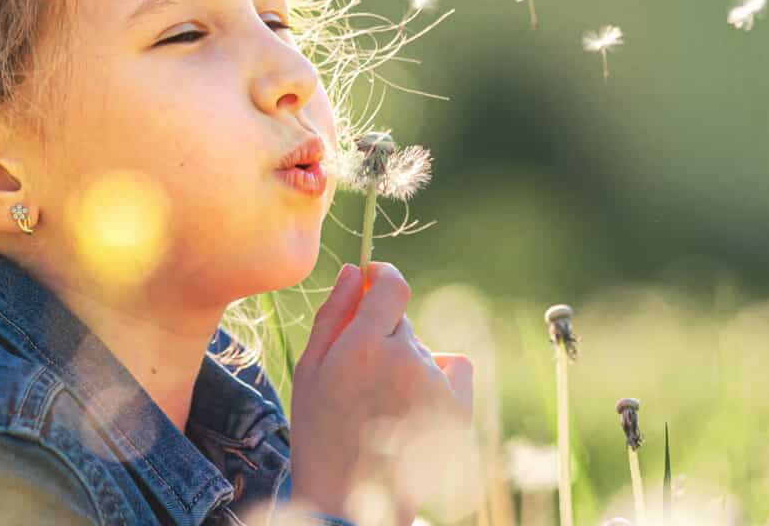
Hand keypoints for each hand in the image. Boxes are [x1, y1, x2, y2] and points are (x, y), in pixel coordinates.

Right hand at [285, 262, 475, 524]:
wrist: (349, 499)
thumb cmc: (319, 434)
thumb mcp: (310, 370)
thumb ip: (333, 315)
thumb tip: (354, 271)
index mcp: (364, 347)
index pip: (393, 285)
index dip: (384, 275)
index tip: (375, 279)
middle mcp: (406, 360)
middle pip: (402, 322)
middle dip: (384, 335)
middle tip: (361, 377)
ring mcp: (436, 385)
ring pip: (422, 349)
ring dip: (407, 361)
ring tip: (382, 404)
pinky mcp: (458, 408)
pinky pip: (454, 366)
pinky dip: (439, 375)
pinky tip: (414, 404)